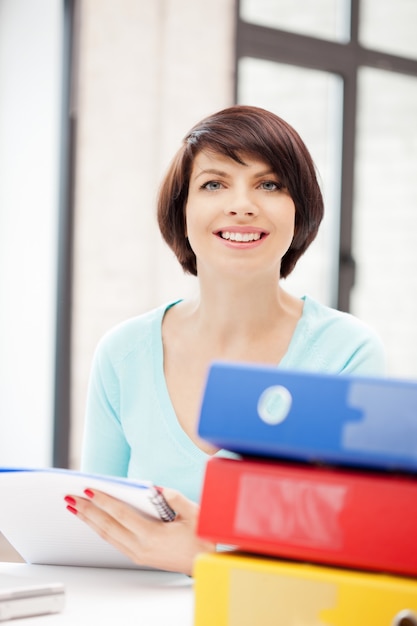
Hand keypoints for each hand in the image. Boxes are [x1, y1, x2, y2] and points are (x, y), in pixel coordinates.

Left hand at [64, 487, 213, 575]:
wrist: (206, 561)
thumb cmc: (202, 536)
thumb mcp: (193, 513)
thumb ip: (173, 497)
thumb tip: (154, 488)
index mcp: (152, 535)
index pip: (121, 515)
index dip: (104, 501)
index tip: (89, 490)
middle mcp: (141, 547)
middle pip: (107, 526)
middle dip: (87, 511)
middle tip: (71, 498)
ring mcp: (138, 554)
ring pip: (108, 536)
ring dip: (90, 521)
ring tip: (75, 508)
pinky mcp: (139, 556)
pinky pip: (114, 541)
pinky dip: (101, 529)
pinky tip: (94, 521)